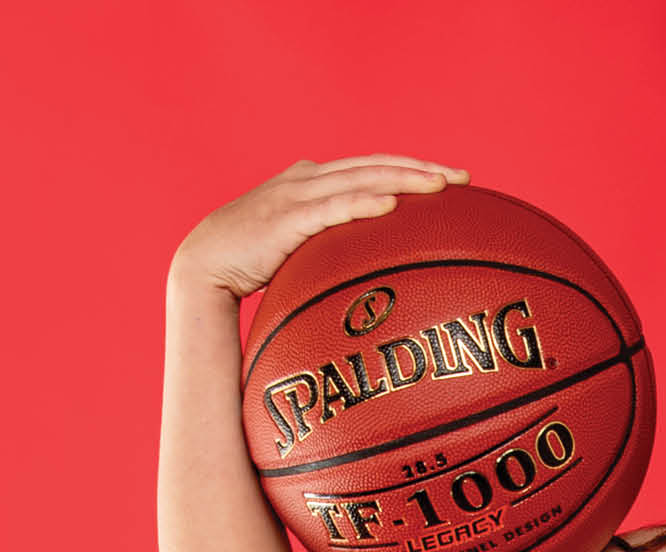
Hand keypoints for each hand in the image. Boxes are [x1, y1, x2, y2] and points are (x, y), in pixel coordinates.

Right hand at [171, 155, 470, 299]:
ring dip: (402, 181)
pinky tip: (389, 207)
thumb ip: (332, 245)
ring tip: (439, 186)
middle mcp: (308, 178)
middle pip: (375, 165)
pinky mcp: (285, 218)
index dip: (412, 168)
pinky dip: (361, 204)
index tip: (452, 180)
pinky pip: (331, 208)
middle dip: (420, 169)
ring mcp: (296, 195)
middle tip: (462, 178)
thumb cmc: (253, 263)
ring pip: (360, 179)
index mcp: (314, 181)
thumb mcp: (300, 246)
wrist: (204, 264)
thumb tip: (373, 271)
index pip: (372, 167)